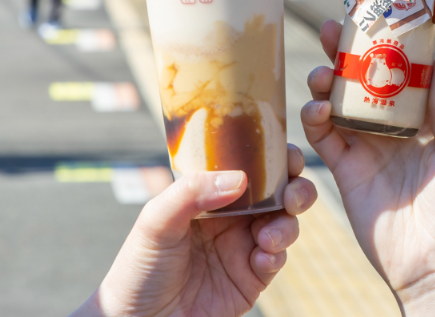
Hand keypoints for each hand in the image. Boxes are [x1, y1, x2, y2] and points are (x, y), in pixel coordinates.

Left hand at [72, 145, 316, 316]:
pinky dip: (277, 255)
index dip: (273, 157)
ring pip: (285, 224)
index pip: (248, 167)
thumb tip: (241, 178)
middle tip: (292, 197)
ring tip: (269, 238)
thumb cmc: (137, 271)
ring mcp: (243, 248)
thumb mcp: (155, 222)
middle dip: (297, 189)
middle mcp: (232, 218)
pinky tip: (261, 259)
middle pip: (279, 193)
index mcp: (210, 196)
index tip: (288, 155)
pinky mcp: (251, 279)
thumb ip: (192, 192)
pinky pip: (277, 259)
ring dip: (288, 225)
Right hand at [303, 20, 434, 316]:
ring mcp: (367, 149)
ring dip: (327, 81)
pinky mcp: (345, 172)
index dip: (387, 45)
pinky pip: (323, 139)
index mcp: (425, 121)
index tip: (374, 17)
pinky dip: (315, 118)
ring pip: (338, 103)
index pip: (402, 73)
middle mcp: (393, 130)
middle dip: (348, 54)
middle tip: (337, 28)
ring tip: (324, 70)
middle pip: (364, 82)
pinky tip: (317, 105)